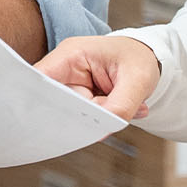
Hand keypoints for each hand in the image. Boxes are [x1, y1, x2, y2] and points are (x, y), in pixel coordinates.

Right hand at [35, 34, 161, 119]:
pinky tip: (117, 106)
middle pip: (54, 102)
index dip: (40, 100)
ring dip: (95, 117)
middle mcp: (64, 69)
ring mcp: (70, 84)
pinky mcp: (77, 97)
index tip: (55, 120)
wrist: (147, 58)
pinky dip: (100, 118)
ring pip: (70, 113)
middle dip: (79, 115)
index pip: (41, 78)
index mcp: (71, 55)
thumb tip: (101, 131)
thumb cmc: (139, 59)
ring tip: (120, 102)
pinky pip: (80, 116)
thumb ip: (120, 107)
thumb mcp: (138, 81)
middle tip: (106, 114)